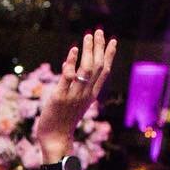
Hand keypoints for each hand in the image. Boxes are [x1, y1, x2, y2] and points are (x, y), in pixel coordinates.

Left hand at [32, 29, 116, 162]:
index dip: (109, 55)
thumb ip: (74, 85)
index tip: (113, 40)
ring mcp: (74, 95)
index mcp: (91, 95)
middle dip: (99, 47)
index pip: (105, 72)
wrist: (56, 138)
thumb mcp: (73, 102)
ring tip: (87, 36)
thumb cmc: (63, 121)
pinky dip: (71, 63)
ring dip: (88, 51)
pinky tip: (73, 51)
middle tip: (98, 31)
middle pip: (98, 67)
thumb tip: (70, 67)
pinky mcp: (60, 97)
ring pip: (86, 69)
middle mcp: (86, 94)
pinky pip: (68, 77)